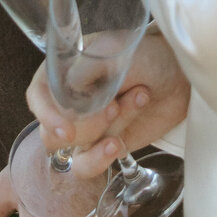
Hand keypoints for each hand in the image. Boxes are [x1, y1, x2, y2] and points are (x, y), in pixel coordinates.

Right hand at [26, 28, 191, 179]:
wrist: (179, 76)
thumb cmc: (145, 54)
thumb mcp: (115, 51)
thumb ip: (87, 68)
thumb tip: (67, 88)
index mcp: (64, 71)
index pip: (37, 96)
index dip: (45, 114)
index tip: (67, 128)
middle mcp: (70, 102)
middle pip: (52, 132)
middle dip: (87, 125)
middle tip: (115, 104)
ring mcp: (88, 128)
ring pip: (75, 150)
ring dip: (102, 136)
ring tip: (132, 106)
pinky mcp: (106, 147)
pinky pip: (91, 165)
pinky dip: (103, 158)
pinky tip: (121, 143)